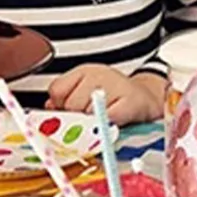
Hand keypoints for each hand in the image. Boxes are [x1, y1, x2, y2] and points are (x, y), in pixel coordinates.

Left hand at [46, 65, 163, 125]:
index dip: (59, 106)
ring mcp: (116, 86)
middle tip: (86, 122)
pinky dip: (107, 125)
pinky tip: (111, 125)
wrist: (148, 97)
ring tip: (101, 122)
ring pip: (89, 112)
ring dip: (92, 123)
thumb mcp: (87, 92)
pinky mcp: (132, 101)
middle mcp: (98, 74)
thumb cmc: (114, 97)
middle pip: (72, 103)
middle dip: (76, 118)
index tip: (66, 114)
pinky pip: (110, 118)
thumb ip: (67, 99)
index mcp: (84, 71)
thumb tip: (49, 108)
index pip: (57, 89)